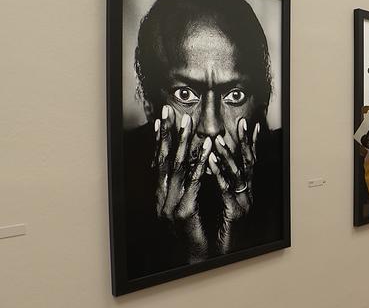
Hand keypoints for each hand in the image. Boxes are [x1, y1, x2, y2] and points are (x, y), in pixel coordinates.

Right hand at [153, 105, 211, 262]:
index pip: (158, 162)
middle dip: (167, 134)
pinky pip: (194, 181)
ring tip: (188, 122)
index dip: (160, 140)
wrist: (195, 259)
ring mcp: (171, 205)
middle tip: (170, 112)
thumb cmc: (196, 233)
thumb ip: (185, 187)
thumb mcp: (186, 206)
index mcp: (162, 196)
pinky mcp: (184, 211)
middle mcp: (162, 199)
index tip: (162, 120)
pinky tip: (207, 147)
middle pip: (164, 160)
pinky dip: (200, 162)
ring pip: (177, 167)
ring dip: (183, 142)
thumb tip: (188, 166)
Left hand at [208, 118, 258, 253]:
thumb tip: (209, 163)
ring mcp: (243, 205)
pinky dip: (218, 174)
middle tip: (243, 124)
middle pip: (248, 163)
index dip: (248, 143)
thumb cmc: (212, 232)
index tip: (246, 125)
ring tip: (218, 139)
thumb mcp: (216, 203)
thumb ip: (217, 185)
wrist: (214, 257)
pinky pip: (226, 190)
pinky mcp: (234, 214)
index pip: (248, 162)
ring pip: (237, 174)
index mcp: (243, 192)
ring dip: (227, 155)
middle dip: (245, 142)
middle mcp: (247, 196)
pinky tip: (210, 162)